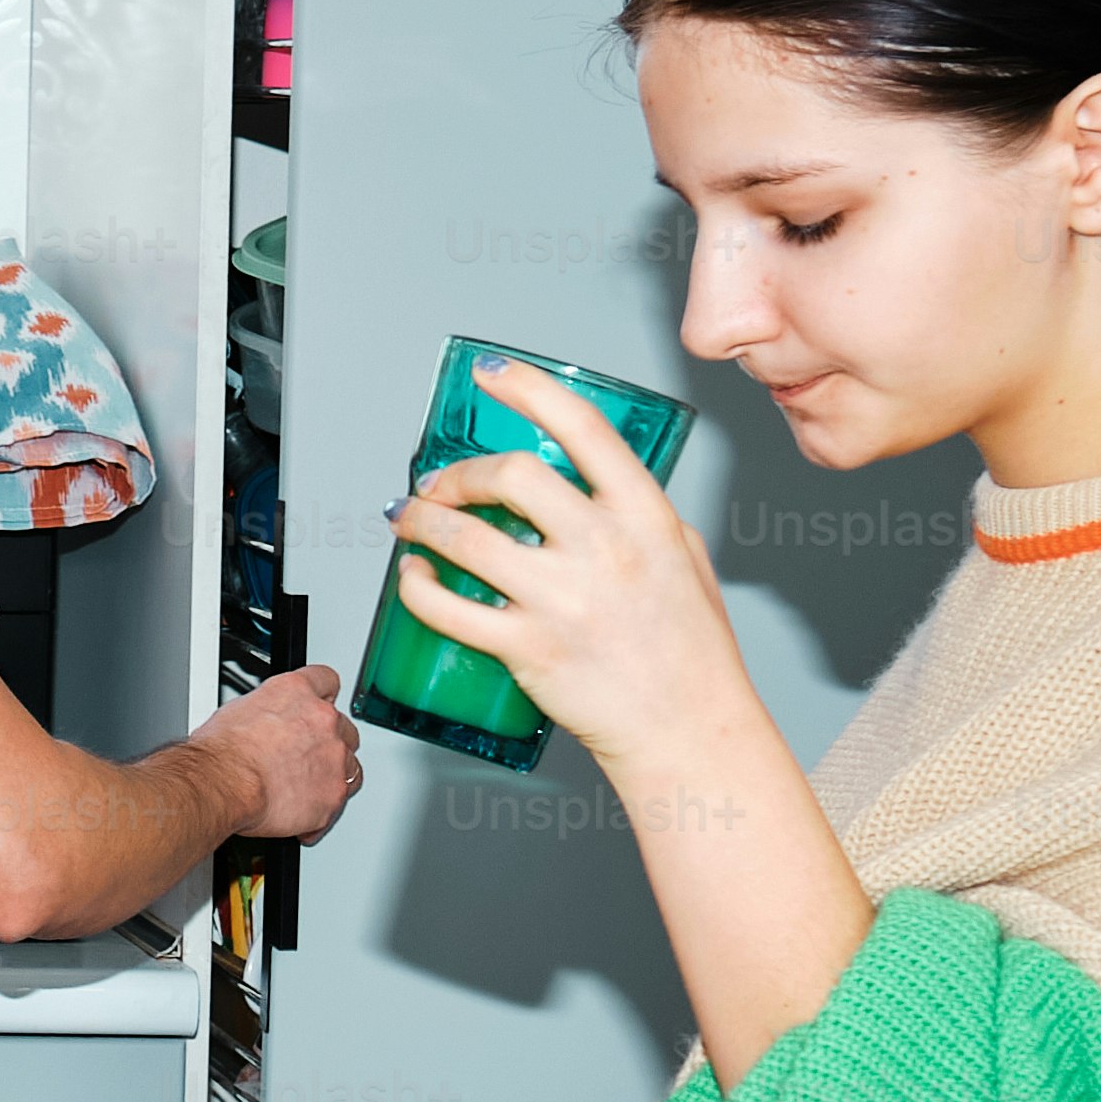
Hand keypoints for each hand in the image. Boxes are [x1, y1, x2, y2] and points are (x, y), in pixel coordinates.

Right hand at [196, 664, 363, 843]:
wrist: (222, 784)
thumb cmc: (220, 753)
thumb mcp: (234, 712)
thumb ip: (264, 713)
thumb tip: (259, 725)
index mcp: (296, 692)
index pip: (326, 680)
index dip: (321, 696)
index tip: (317, 705)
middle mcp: (323, 720)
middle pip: (344, 727)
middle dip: (328, 742)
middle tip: (302, 756)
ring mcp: (334, 758)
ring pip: (350, 765)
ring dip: (331, 775)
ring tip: (303, 789)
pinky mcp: (334, 794)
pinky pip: (338, 803)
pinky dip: (322, 810)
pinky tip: (301, 814)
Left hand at [383, 364, 760, 781]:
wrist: (691, 729)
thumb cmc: (692, 650)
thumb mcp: (684, 559)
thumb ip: (637, 515)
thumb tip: (588, 483)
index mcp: (646, 516)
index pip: (583, 428)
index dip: (529, 388)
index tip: (490, 372)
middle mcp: (605, 549)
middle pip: (511, 475)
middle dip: (460, 472)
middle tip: (438, 484)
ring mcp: (564, 598)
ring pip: (465, 537)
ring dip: (421, 522)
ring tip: (408, 521)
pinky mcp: (528, 647)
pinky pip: (447, 607)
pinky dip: (416, 587)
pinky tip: (414, 578)